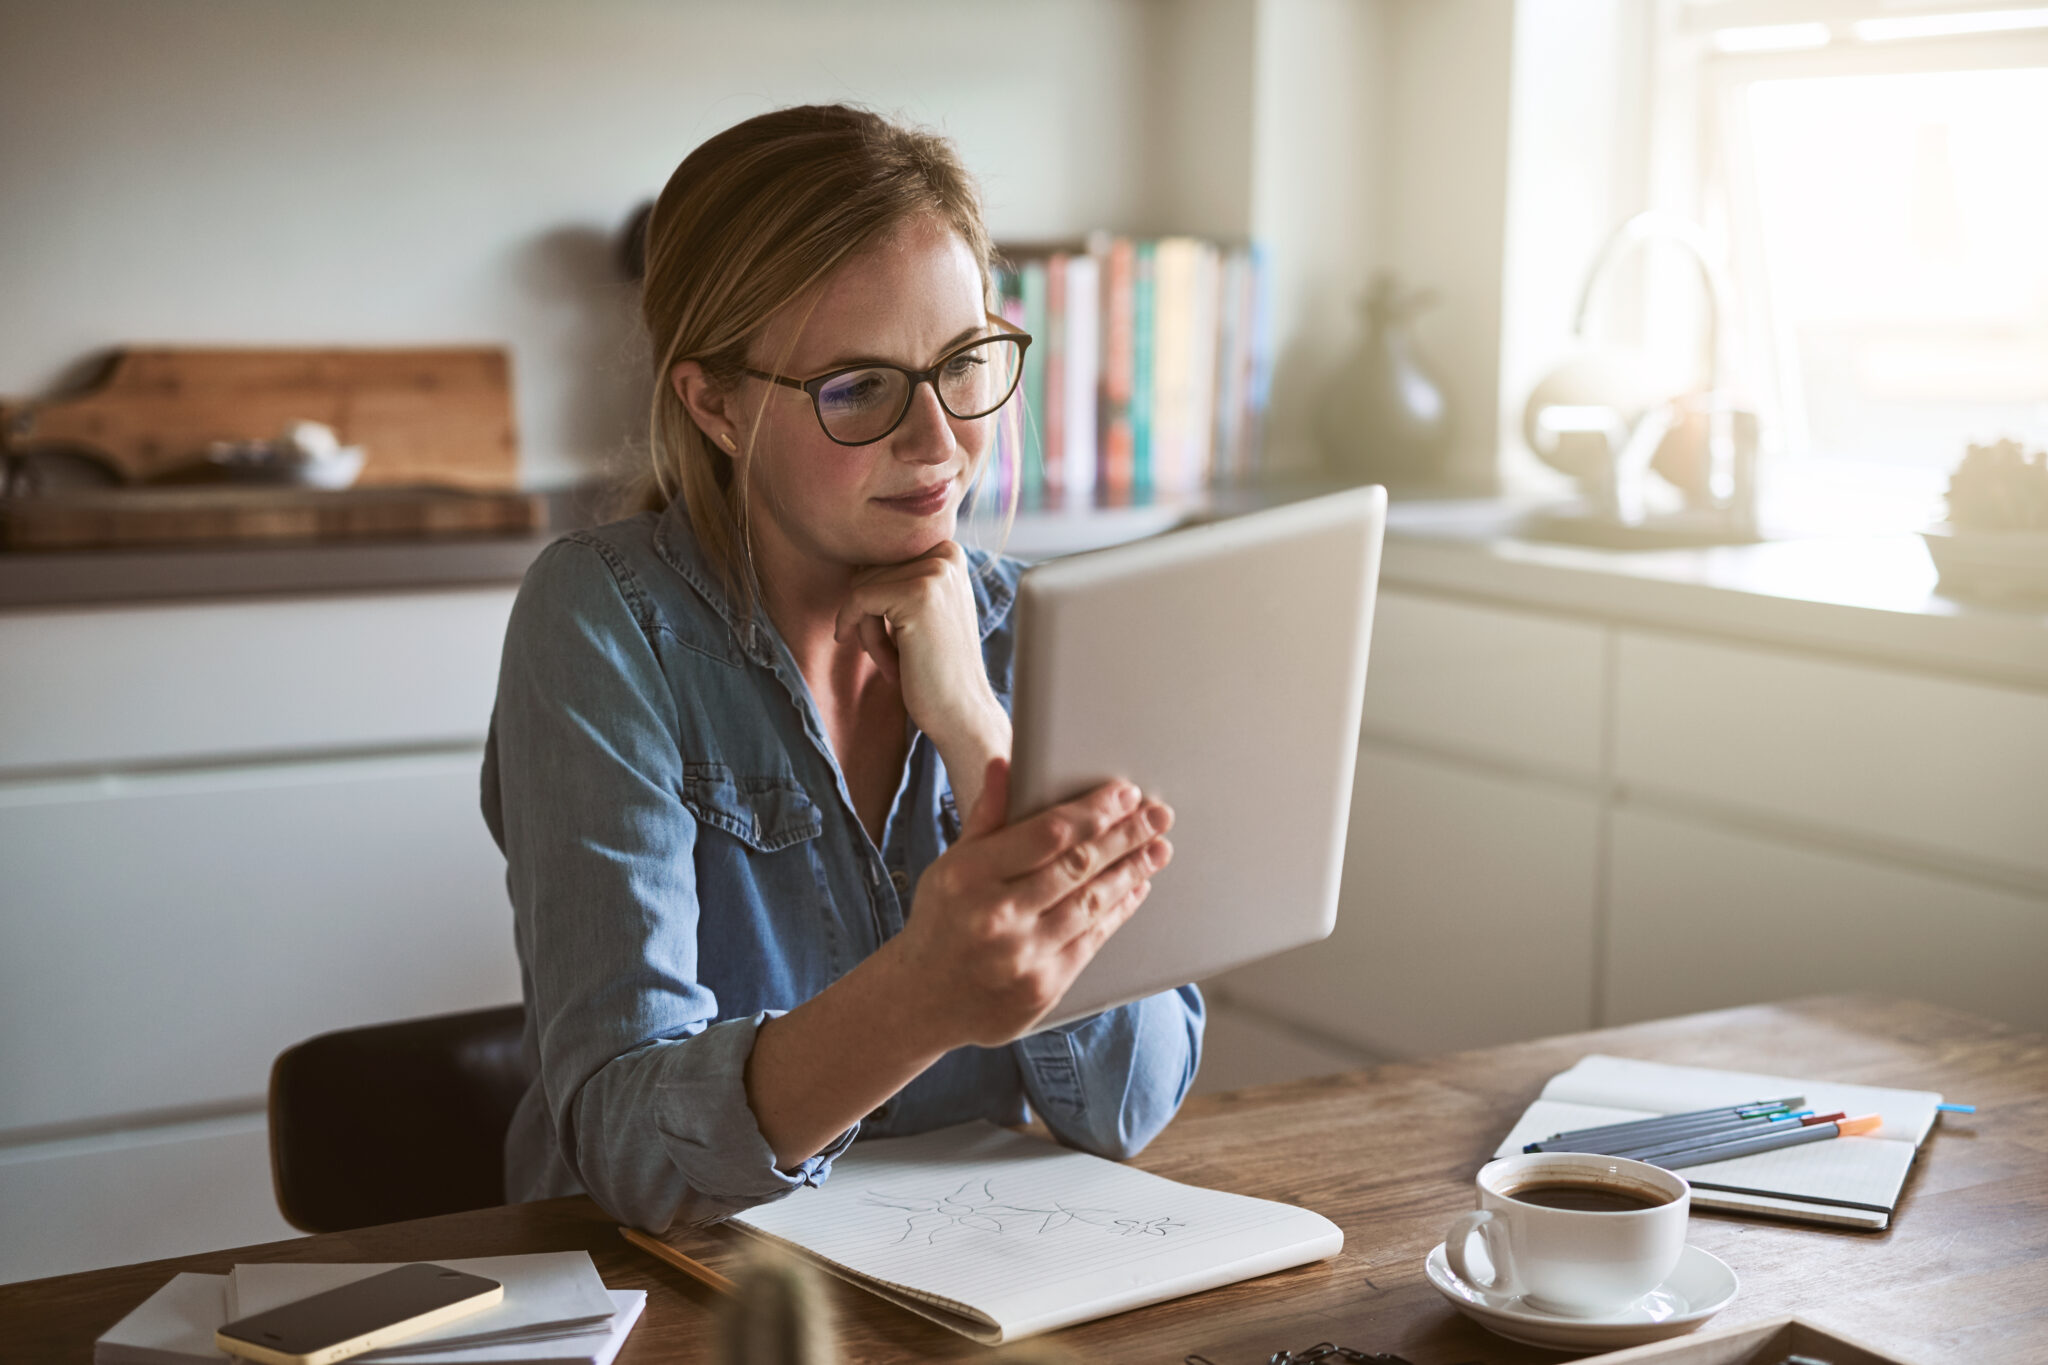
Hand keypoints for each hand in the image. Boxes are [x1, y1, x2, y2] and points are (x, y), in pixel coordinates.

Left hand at [835, 541, 1007, 774]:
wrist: (963, 712)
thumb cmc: (936, 667)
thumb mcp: (924, 609)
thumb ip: (899, 577)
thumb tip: (853, 554)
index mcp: (948, 551)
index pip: (880, 559)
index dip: (875, 601)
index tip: (893, 637)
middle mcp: (946, 553)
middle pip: (868, 569)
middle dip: (869, 615)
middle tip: (895, 654)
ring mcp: (935, 571)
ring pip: (860, 585)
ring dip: (866, 629)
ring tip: (896, 661)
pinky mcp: (918, 594)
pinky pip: (858, 599)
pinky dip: (858, 632)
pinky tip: (887, 665)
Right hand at [885, 758, 1174, 1047]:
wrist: (922, 999)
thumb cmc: (942, 920)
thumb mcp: (951, 864)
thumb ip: (986, 817)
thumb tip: (1005, 764)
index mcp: (969, 876)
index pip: (1046, 834)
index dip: (1093, 811)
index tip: (1125, 793)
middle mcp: (995, 916)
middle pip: (1077, 866)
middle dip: (1126, 836)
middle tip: (1158, 815)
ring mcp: (1021, 957)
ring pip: (1091, 903)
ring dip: (1131, 871)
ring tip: (1157, 849)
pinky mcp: (1043, 988)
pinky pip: (1092, 941)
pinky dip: (1118, 911)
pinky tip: (1135, 888)